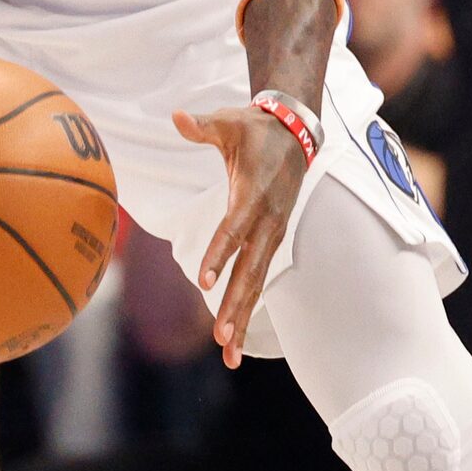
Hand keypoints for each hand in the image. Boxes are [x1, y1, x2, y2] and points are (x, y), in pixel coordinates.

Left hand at [174, 105, 307, 368]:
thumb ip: (201, 125)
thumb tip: (176, 116)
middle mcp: (267, 220)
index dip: (219, 254)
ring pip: (257, 282)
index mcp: (253, 194)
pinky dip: (249, 308)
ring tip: (228, 354)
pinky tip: (236, 337)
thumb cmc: (254, 128)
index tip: (203, 281)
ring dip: (243, 318)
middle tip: (220, 338)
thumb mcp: (228, 122)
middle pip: (250, 269)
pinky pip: (259, 278)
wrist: (296, 133)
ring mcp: (272, 233)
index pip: (233, 229)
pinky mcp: (271, 240)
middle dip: (235, 305)